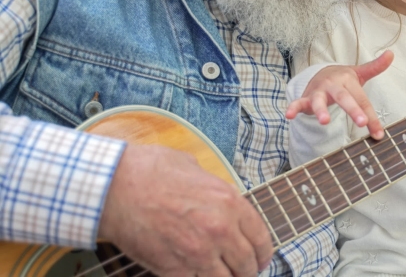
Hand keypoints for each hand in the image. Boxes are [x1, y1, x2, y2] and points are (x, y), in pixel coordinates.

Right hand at [98, 144, 272, 276]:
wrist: (114, 186)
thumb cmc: (150, 171)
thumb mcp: (195, 168)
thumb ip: (213, 188)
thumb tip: (219, 196)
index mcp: (229, 202)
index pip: (261, 238)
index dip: (263, 252)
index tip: (260, 258)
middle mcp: (220, 230)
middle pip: (247, 264)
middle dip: (248, 270)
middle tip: (244, 271)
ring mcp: (197, 253)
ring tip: (222, 276)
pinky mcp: (173, 269)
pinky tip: (196, 276)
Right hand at [285, 50, 393, 139]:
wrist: (321, 74)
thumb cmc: (344, 79)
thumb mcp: (359, 73)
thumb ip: (375, 67)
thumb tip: (391, 53)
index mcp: (348, 81)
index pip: (362, 100)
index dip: (371, 117)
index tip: (379, 134)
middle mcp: (334, 85)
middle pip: (344, 98)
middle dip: (353, 110)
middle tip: (362, 122)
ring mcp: (319, 91)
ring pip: (319, 101)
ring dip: (321, 110)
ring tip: (325, 121)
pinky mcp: (306, 98)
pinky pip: (298, 103)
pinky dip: (293, 108)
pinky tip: (289, 115)